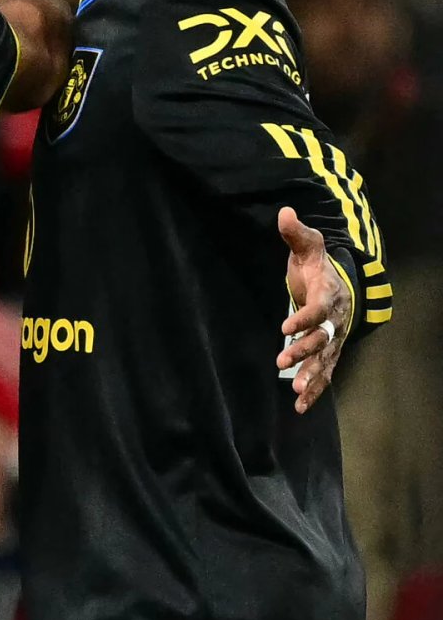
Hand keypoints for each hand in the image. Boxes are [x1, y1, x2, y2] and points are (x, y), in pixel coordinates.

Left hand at [274, 206, 352, 413]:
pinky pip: (324, 373)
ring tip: (296, 392)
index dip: (304, 318)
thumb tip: (284, 212)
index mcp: (329, 295)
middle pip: (322, 339)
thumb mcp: (308, 246)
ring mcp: (334, 339)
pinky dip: (314, 390)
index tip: (285, 328)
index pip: (318, 309)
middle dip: (304, 351)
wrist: (338, 282)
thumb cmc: (318, 265)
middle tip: (282, 362)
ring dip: (311, 377)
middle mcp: (335, 320)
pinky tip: (299, 407)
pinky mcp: (329, 352)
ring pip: (325, 361)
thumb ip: (296, 234)